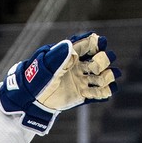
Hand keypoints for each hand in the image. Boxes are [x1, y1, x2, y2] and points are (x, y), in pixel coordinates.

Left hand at [0, 31, 118, 133]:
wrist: (32, 100)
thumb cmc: (37, 79)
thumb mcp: (46, 66)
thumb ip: (58, 56)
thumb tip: (70, 46)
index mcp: (74, 54)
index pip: (94, 42)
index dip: (99, 43)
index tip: (96, 47)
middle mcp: (82, 65)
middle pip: (106, 57)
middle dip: (104, 61)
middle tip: (92, 68)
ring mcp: (84, 80)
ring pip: (109, 75)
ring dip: (107, 77)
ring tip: (94, 82)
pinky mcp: (84, 95)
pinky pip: (103, 93)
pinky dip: (103, 93)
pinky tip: (88, 94)